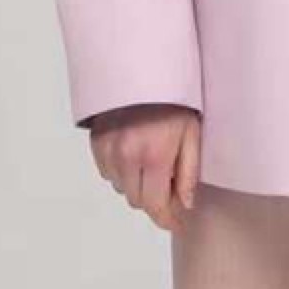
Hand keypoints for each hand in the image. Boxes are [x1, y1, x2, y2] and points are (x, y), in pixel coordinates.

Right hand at [89, 104, 201, 231]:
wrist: (144, 66)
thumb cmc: (174, 98)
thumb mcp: (192, 134)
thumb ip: (189, 173)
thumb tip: (186, 204)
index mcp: (153, 156)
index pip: (155, 205)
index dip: (167, 219)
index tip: (176, 222)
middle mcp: (126, 156)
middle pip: (137, 200)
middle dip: (155, 200)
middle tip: (170, 188)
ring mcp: (107, 148)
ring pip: (120, 187)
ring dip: (136, 184)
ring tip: (153, 165)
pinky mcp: (96, 140)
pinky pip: (106, 171)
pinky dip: (120, 171)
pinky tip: (135, 155)